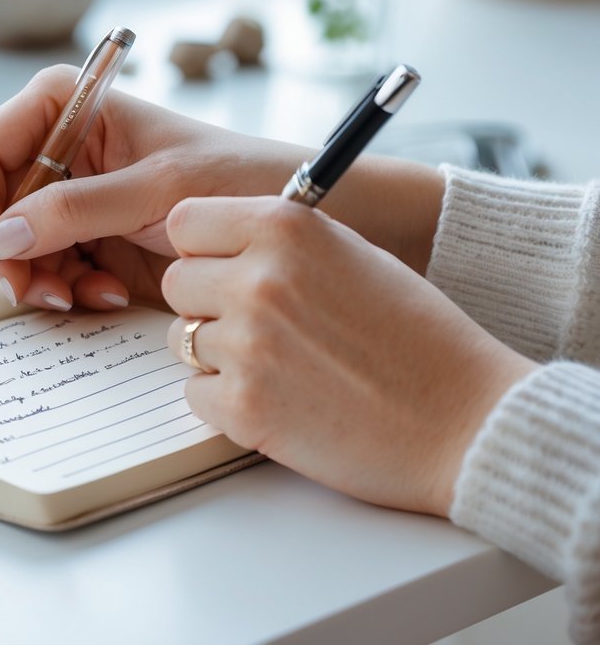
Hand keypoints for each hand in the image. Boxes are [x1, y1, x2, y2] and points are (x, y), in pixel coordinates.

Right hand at [0, 65, 444, 310]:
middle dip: (10, 253)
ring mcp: (74, 198)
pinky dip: (67, 290)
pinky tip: (104, 294)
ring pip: (15, 247)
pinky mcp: (92, 239)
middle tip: (37, 292)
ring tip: (81, 297)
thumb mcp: (159, 191)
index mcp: (67, 106)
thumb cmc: (243, 179)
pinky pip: (49, 271)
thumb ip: (75, 209)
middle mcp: (61, 148)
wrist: (295, 223)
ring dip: (40, 280)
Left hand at [162, 196, 536, 515]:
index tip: (224, 266)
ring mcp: (248, 344)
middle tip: (259, 326)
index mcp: (286, 228)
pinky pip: (195, 395)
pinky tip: (281, 401)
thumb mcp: (353, 254)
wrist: (467, 422)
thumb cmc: (419, 337)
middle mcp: (259, 279)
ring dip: (218, 356)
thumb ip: (283, 242)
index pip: (184, 222)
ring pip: (182, 340)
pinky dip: (227, 403)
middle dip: (207, 304)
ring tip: (282, 366)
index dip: (201, 249)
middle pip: (177, 283)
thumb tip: (220, 242)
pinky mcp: (244, 407)